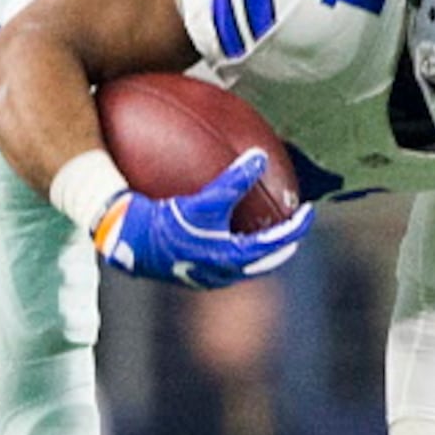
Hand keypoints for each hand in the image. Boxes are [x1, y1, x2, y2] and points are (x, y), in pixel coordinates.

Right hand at [88, 150, 309, 288]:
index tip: (307, 211)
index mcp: (233, 258)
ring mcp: (204, 278)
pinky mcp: (186, 275)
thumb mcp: (204, 200)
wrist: (127, 242)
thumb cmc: (166, 222)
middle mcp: (222, 273)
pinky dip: (230, 249)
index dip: (296, 227)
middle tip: (289, 228)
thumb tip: (259, 157)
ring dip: (253, 250)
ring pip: (240, 266)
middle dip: (278, 245)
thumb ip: (234, 180)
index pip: (276, 244)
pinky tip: (219, 234)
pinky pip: (219, 263)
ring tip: (257, 233)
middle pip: (262, 262)